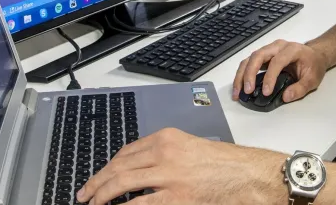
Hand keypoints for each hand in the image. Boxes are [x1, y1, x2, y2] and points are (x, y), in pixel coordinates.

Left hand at [77, 128, 285, 204]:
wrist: (251, 175)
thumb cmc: (227, 165)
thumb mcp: (191, 149)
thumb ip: (165, 156)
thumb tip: (139, 172)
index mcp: (167, 137)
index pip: (126, 152)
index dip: (108, 167)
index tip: (98, 178)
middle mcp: (164, 152)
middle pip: (118, 166)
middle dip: (97, 182)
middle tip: (84, 194)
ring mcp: (169, 176)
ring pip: (122, 184)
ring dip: (102, 196)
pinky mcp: (176, 198)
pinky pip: (139, 204)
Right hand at [232, 39, 327, 102]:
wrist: (314, 55)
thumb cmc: (314, 65)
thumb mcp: (313, 79)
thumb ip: (300, 88)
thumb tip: (285, 97)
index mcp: (292, 49)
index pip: (277, 61)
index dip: (270, 76)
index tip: (266, 92)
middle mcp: (277, 46)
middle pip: (258, 56)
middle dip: (249, 74)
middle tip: (247, 91)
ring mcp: (269, 50)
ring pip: (249, 59)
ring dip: (241, 75)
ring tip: (238, 92)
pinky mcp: (263, 56)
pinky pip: (249, 62)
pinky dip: (242, 75)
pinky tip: (240, 87)